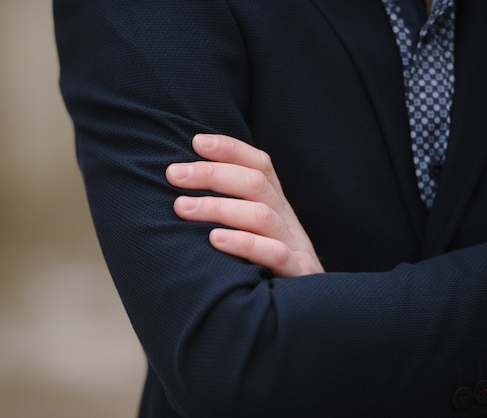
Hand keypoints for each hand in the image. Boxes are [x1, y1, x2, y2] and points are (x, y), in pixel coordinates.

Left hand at [166, 134, 323, 276]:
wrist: (312, 308)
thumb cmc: (266, 266)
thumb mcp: (253, 232)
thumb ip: (230, 209)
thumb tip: (182, 187)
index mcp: (276, 204)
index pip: (259, 165)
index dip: (230, 149)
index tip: (196, 142)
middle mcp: (286, 219)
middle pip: (254, 183)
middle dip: (211, 174)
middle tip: (173, 174)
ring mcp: (294, 246)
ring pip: (261, 215)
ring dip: (218, 207)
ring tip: (182, 208)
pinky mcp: (296, 274)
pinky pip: (274, 254)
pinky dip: (244, 244)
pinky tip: (215, 240)